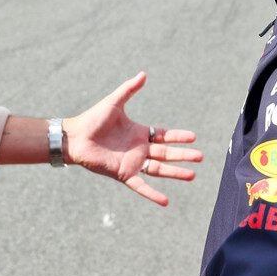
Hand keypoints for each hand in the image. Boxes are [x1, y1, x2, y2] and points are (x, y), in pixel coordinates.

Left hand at [63, 72, 202, 205]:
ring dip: (175, 173)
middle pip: (166, 154)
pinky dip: (152, 194)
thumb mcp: (114, 102)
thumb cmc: (93, 119)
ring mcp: (132, 162)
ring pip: (159, 170)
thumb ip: (129, 89)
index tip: (194, 137)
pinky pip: (141, 185)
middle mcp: (139, 149)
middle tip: (201, 157)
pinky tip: (165, 201)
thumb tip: (143, 73)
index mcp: (139, 133)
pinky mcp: (123, 174)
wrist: (75, 137)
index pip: (164, 136)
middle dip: (183, 155)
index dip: (178, 137)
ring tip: (192, 175)